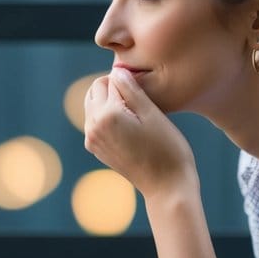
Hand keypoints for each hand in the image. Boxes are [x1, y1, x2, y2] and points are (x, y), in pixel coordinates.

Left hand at [84, 68, 196, 199]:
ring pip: (93, 106)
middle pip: (94, 91)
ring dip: (110, 103)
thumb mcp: (152, 113)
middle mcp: (92, 127)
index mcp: (106, 115)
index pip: (108, 80)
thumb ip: (130, 89)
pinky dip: (108, 117)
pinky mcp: (96, 149)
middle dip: (113, 89)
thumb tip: (116, 70)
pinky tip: (130, 126)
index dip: (127, 81)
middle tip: (139, 100)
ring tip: (136, 113)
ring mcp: (92, 140)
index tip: (144, 92)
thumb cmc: (166, 148)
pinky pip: (96, 122)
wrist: (166, 186)